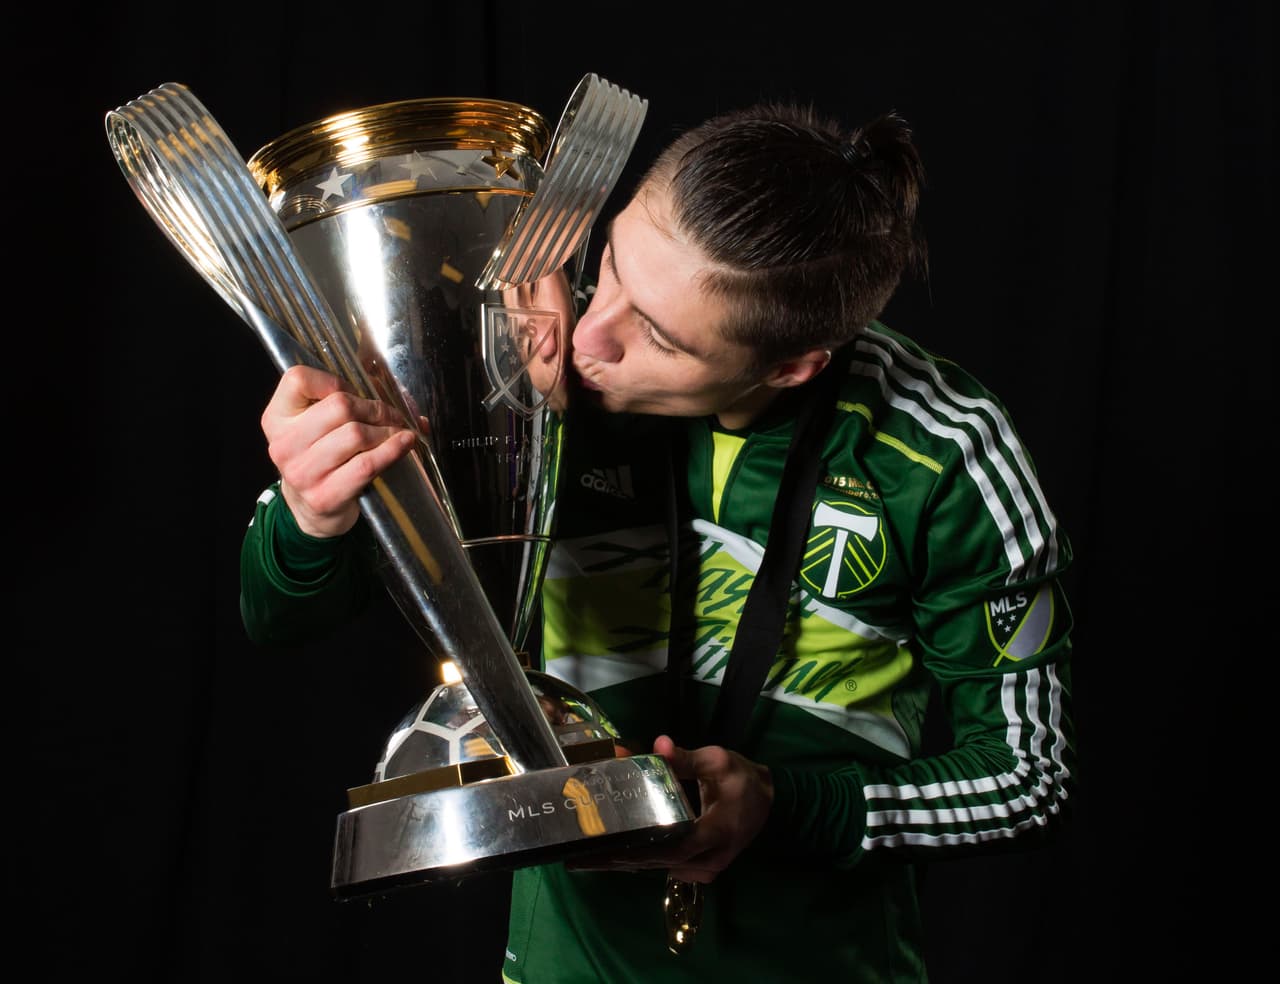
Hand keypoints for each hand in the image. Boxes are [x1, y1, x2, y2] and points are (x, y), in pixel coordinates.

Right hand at [261, 365, 418, 537]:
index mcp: (276, 418)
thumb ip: (341, 401)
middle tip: (391, 415)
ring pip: (356, 434)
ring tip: (397, 431)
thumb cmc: (319, 457)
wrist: (309, 508)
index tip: (351, 391)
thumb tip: (396, 393)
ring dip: (386, 430)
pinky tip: (404, 444)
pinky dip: (392, 450)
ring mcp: (303, 472)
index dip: (332, 380)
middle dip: (374, 407)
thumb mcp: (314, 425)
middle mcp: (284, 444)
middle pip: (340, 405)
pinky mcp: (325, 495)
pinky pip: (367, 464)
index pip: (298, 379)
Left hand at [568, 735, 774, 883]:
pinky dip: (643, 859)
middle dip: (620, 857)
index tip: (605, 847)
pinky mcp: (699, 869)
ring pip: (659, 868)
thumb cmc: (743, 780)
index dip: (639, 849)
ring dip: (628, 859)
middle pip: (657, 862)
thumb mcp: (719, 762)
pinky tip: (617, 852)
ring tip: (590, 853)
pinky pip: (666, 866)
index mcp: (715, 832)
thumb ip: (686, 758)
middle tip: (581, 854)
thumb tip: (658, 744)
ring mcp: (704, 869)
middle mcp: (708, 859)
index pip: (673, 847)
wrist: (772, 802)